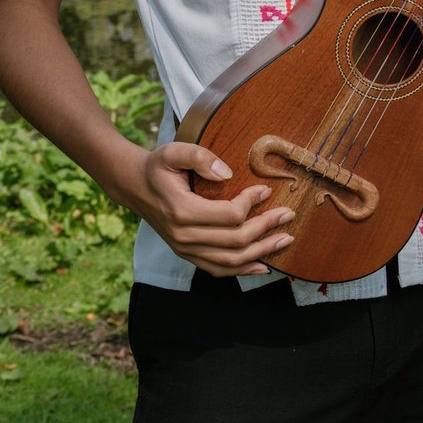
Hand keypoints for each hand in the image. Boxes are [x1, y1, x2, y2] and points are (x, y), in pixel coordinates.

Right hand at [110, 141, 292, 276]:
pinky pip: (217, 270)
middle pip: (235, 240)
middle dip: (267, 228)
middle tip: (288, 215)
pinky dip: (242, 270)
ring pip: (230, 261)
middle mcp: (183, 236)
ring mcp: (185, 249)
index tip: (266, 189)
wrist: (134, 185)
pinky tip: (263, 266)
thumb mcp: (174, 151)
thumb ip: (199, 157)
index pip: (229, 215)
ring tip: (285, 240)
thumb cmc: (158, 167)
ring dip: (262, 252)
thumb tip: (227, 172)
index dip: (252, 203)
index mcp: (182, 211)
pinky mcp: (187, 254)